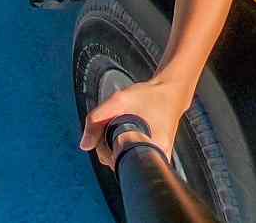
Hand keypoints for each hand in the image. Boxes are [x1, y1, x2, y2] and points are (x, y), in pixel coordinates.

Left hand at [80, 75, 194, 168]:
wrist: (171, 93)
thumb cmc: (150, 96)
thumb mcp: (119, 101)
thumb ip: (96, 120)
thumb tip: (84, 145)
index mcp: (152, 147)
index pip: (117, 161)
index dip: (106, 147)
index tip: (110, 128)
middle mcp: (157, 158)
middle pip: (118, 162)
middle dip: (109, 145)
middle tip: (117, 122)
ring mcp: (156, 158)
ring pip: (123, 159)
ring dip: (116, 144)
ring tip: (125, 124)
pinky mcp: (153, 155)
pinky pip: (130, 155)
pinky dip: (124, 144)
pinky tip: (130, 130)